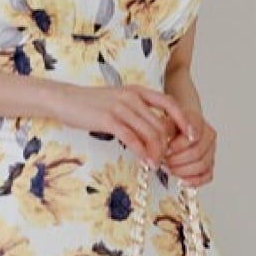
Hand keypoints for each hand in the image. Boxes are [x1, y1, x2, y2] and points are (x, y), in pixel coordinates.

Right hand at [48, 84, 194, 165]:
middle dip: (167, 145)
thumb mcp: (119, 102)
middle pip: (160, 124)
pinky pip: (132, 138)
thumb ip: (137, 113)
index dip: (183, 119)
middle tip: (166, 160)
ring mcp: (120, 107)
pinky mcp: (108, 119)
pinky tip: (145, 162)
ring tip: (156, 164)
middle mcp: (132, 96)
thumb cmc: (92, 104)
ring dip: (156, 152)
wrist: (64, 99)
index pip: (169, 103)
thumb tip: (155, 132)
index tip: (191, 136)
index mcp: (137, 91)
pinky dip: (141, 152)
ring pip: (149, 133)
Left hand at [162, 106, 216, 186]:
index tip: (166, 150)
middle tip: (164, 161)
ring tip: (169, 170)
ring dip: (183, 171)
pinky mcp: (209, 164)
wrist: (173, 130)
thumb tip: (159, 141)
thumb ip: (163, 129)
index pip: (193, 136)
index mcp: (198, 121)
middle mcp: (207, 135)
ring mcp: (210, 150)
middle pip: (197, 153)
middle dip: (177, 160)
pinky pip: (207, 175)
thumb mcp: (162, 121)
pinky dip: (194, 180)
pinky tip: (181, 181)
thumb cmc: (168, 126)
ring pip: (203, 165)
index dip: (178, 146)